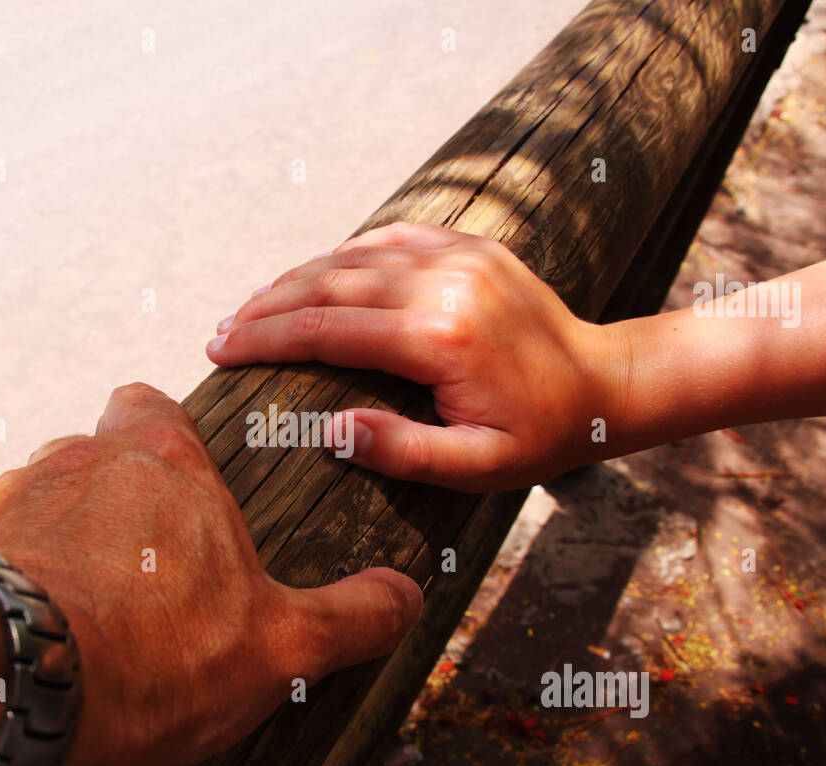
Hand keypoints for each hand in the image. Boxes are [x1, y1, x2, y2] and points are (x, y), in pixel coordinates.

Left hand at [0, 383, 421, 765]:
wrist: (6, 685)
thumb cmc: (150, 653)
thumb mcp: (279, 646)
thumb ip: (349, 617)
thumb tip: (405, 600)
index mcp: (161, 462)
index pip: (152, 407)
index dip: (162, 439)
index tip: (176, 482)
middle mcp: (76, 460)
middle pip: (90, 457)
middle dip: (108, 505)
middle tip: (135, 575)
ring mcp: (4, 497)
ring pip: (32, 506)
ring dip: (50, 547)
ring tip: (72, 619)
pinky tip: (17, 638)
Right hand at [206, 221, 623, 491]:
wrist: (607, 384)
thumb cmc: (541, 437)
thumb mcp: (477, 467)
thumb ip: (402, 452)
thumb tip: (328, 431)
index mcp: (440, 338)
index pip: (326, 330)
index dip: (264, 339)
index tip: (219, 351)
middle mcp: (445, 283)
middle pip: (328, 285)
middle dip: (265, 307)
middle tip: (219, 331)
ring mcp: (459, 256)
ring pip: (353, 256)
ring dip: (297, 279)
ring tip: (253, 306)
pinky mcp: (470, 245)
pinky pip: (391, 238)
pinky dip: (344, 255)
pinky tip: (315, 274)